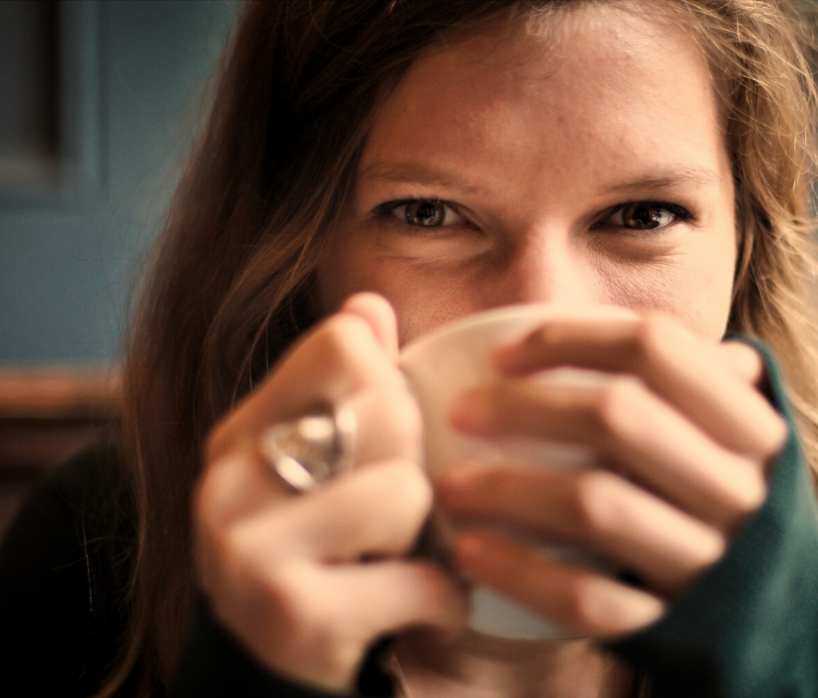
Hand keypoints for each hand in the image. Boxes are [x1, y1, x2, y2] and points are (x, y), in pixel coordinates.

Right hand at [194, 293, 466, 691]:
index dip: (391, 387)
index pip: (345, 344)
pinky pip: (421, 579)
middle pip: (387, 410)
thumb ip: (343, 387)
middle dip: (414, 467)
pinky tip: (417, 611)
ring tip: (395, 563)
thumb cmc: (316, 559)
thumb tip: (370, 304)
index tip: (382, 442)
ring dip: (428, 540)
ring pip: (406, 491)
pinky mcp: (292, 616)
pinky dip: (442, 602)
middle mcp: (229, 482)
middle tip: (392, 517)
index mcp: (240, 432)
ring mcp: (249, 551)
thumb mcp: (319, 468)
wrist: (268, 678)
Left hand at [437, 312, 786, 637]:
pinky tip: (471, 552)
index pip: (656, 347)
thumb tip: (609, 320)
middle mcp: (739, 488)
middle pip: (617, 417)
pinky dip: (521, 572)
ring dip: (508, 489)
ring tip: (450, 485)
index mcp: (751, 427)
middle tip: (459, 412)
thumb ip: (693, 381)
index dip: (570, 337)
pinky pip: (587, 598)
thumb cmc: (727, 506)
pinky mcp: (673, 624)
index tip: (503, 354)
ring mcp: (709, 561)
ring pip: (595, 506)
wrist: (781, 625)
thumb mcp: (735, 440)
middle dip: (523, 407)